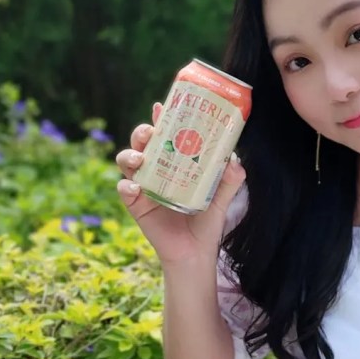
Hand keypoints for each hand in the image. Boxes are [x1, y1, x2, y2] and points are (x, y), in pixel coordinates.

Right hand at [116, 102, 246, 265]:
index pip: (165, 136)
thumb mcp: (221, 199)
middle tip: (151, 132)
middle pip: (142, 143)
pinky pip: (124, 189)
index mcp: (175, 164)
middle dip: (142, 132)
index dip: (161, 119)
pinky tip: (136, 187)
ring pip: (127, 161)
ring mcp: (144, 186)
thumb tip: (235, 162)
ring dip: (130, 154)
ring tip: (141, 158)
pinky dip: (127, 185)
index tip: (160, 106)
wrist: (196, 252)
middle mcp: (157, 170)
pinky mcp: (136, 205)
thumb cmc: (207, 222)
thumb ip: (229, 181)